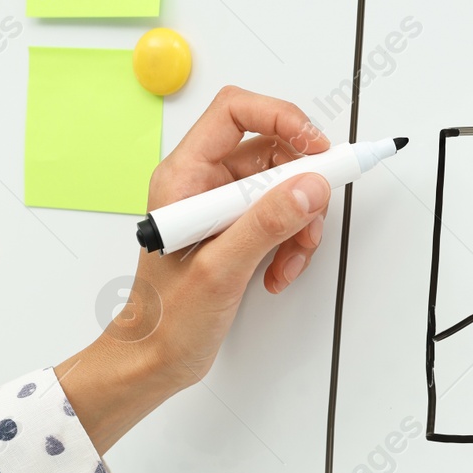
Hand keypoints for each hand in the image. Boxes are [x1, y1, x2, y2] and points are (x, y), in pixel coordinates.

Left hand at [54, 87, 332, 452]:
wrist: (155, 360)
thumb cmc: (165, 320)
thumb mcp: (219, 269)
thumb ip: (265, 224)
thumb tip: (308, 186)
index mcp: (184, 177)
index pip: (235, 112)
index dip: (281, 118)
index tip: (316, 148)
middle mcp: (201, 184)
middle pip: (270, 150)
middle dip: (299, 187)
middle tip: (313, 216)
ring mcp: (220, 208)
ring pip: (281, 188)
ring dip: (299, 224)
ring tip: (290, 261)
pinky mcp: (235, 232)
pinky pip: (278, 219)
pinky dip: (290, 244)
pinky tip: (279, 272)